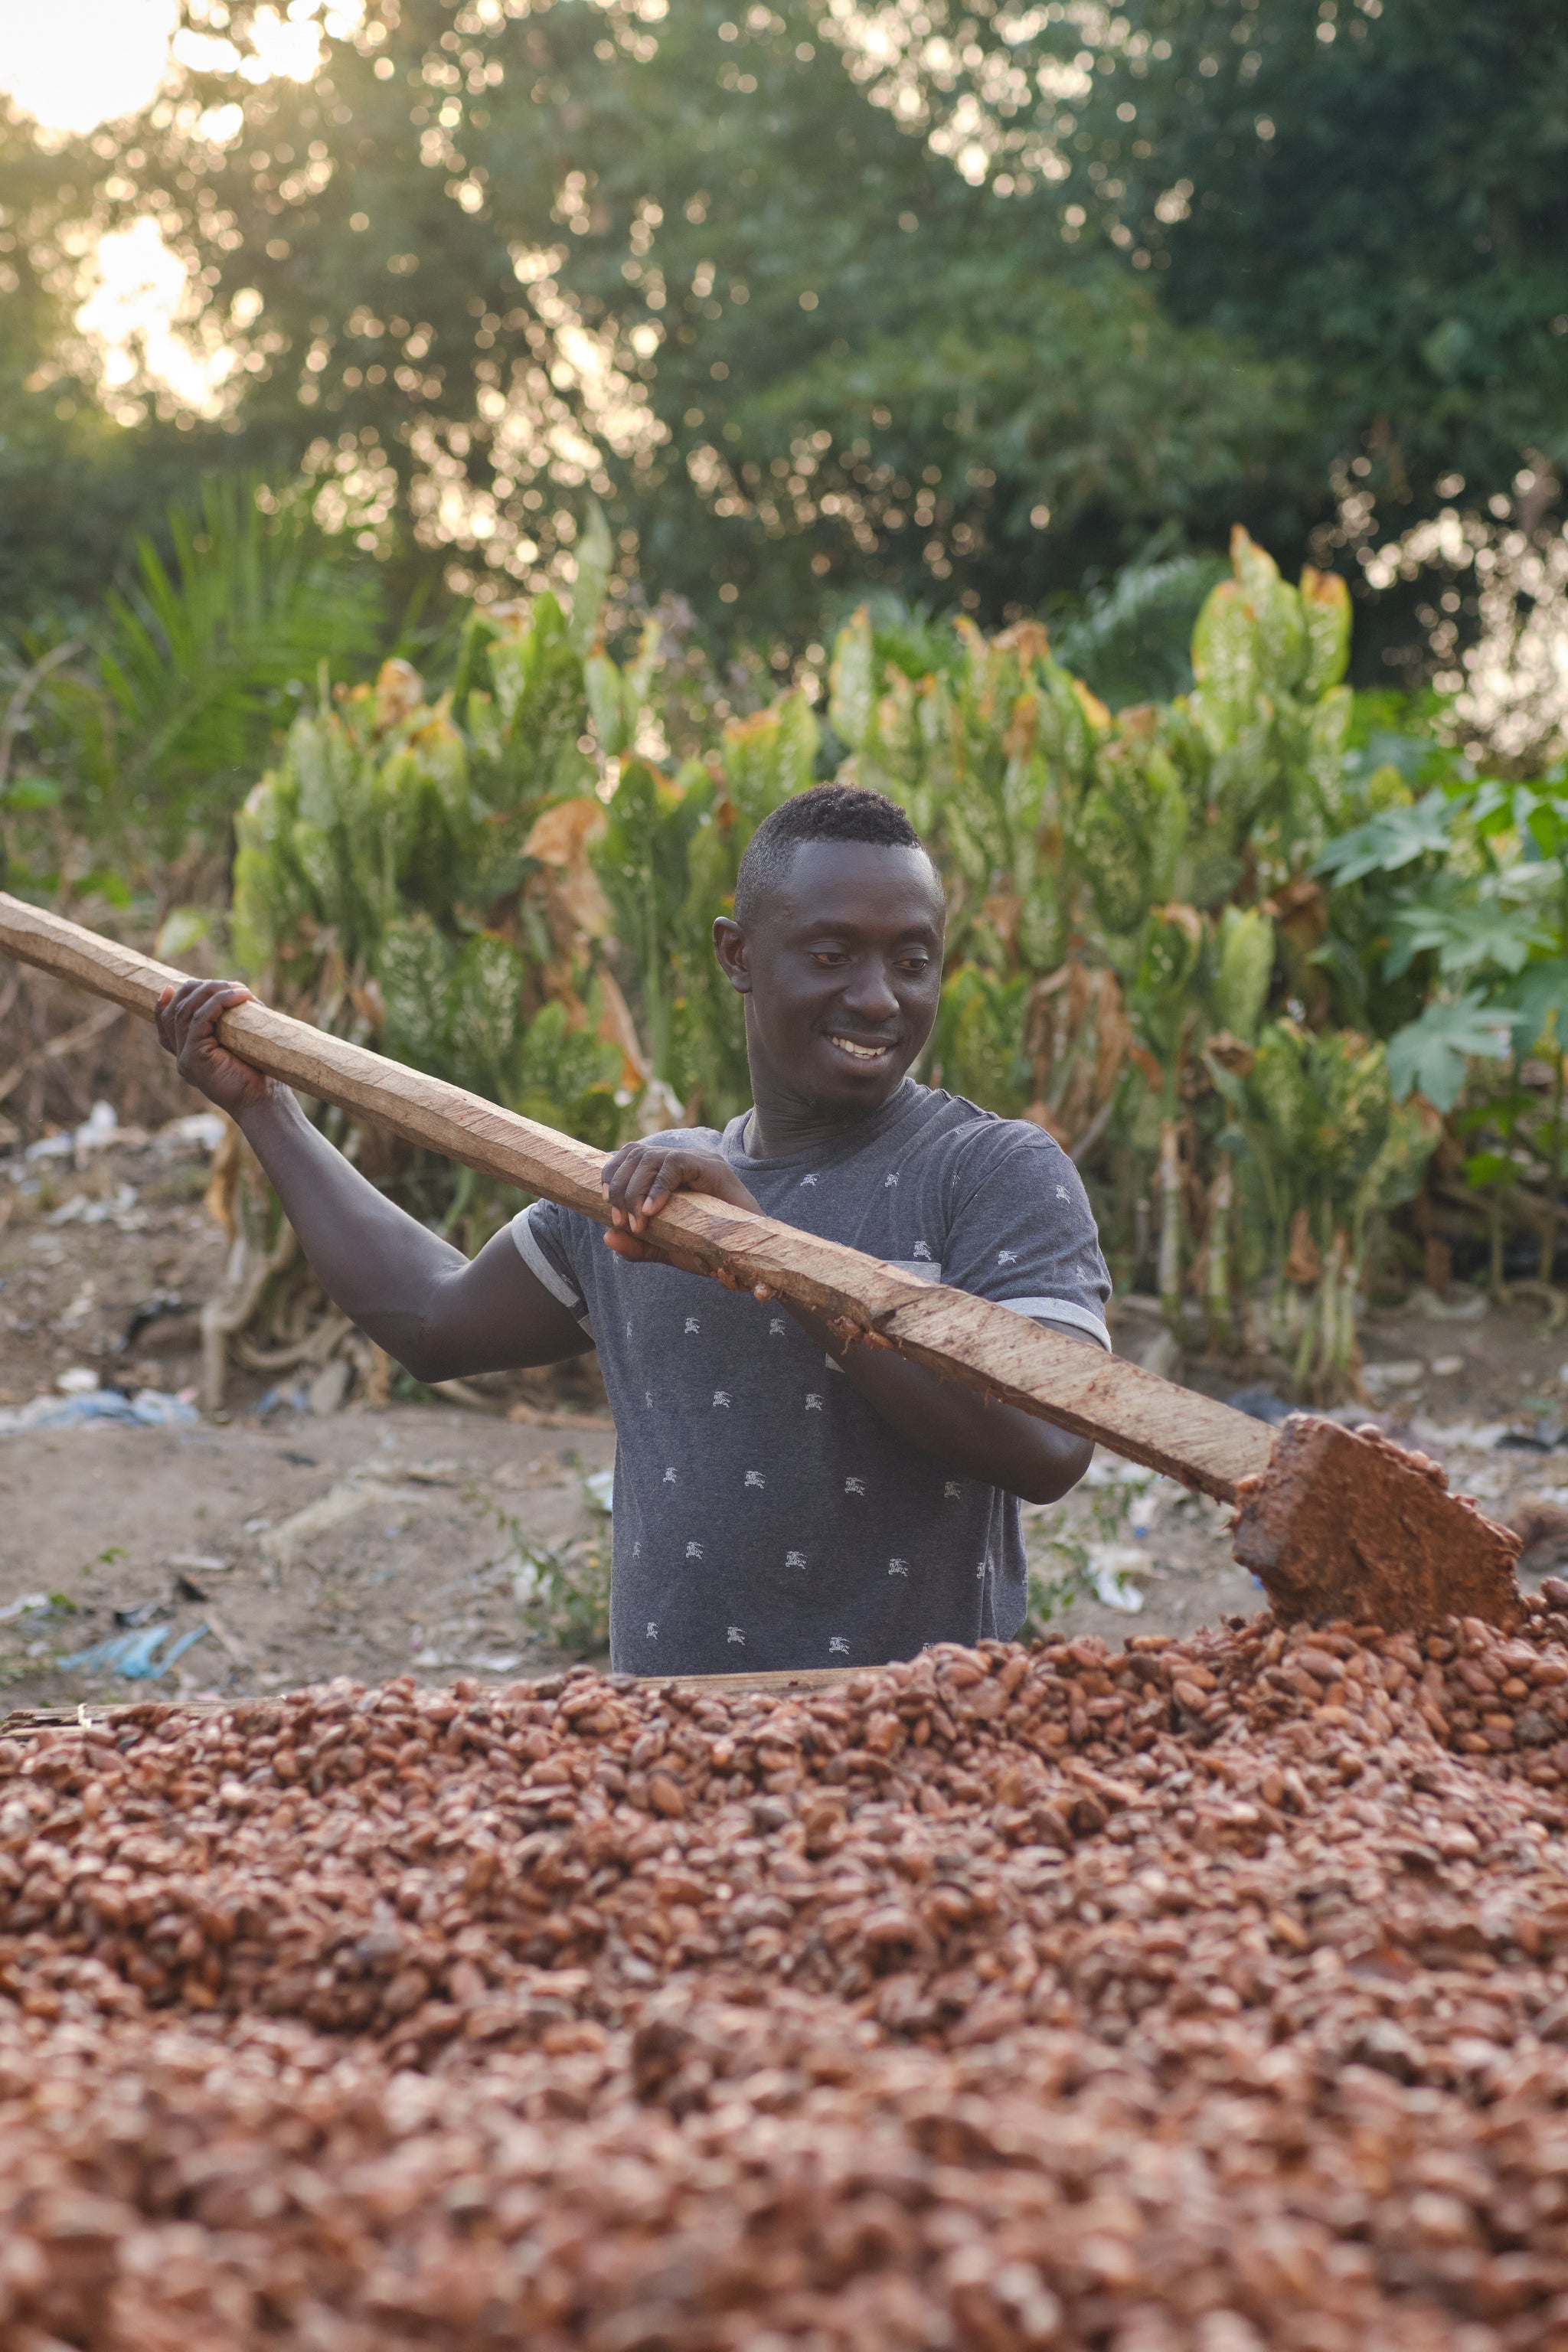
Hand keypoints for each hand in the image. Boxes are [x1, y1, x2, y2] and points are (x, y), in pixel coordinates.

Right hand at [154, 978, 272, 1122]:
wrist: (264, 1103)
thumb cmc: (261, 1076)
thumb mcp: (243, 1041)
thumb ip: (233, 1019)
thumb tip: (240, 991)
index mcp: (191, 1056)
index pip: (166, 1026)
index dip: (164, 1004)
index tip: (174, 986)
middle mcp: (183, 1057)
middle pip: (172, 1012)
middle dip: (196, 990)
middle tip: (227, 984)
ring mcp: (185, 1057)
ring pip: (185, 1010)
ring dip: (212, 991)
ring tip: (238, 987)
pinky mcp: (194, 1056)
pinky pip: (199, 1018)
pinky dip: (218, 1002)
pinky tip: (239, 995)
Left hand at [599, 1140, 761, 1265]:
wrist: (749, 1253)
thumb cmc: (710, 1247)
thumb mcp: (667, 1249)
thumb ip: (638, 1245)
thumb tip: (607, 1236)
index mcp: (667, 1173)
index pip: (630, 1156)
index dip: (612, 1176)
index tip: (608, 1209)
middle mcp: (681, 1160)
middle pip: (635, 1154)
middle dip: (621, 1189)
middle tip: (623, 1223)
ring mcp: (697, 1160)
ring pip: (650, 1157)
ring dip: (635, 1190)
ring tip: (639, 1223)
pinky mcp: (710, 1166)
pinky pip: (675, 1164)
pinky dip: (658, 1186)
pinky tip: (651, 1211)